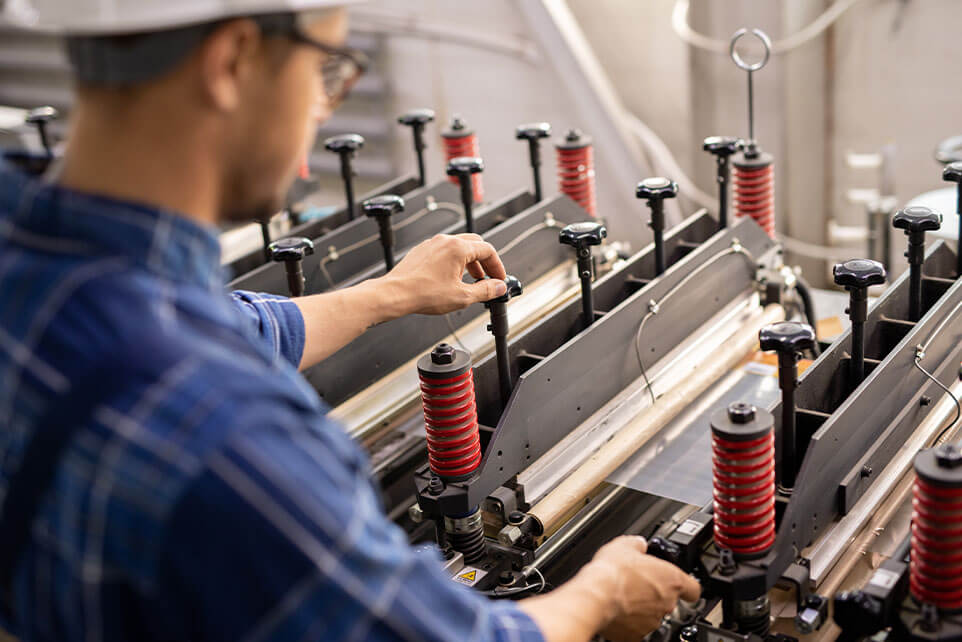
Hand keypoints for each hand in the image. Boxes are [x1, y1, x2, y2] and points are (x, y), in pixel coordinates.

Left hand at [380, 233, 507, 315]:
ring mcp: (432, 244)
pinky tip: (450, 278)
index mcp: (458, 248)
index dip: (497, 266)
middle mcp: (445, 241)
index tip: (499, 278)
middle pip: (475, 244)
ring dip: (469, 262)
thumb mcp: (462, 296)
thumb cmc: (423, 293)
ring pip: (458, 247)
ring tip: (470, 280)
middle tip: (488, 278)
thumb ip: (486, 291)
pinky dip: (453, 262)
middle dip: (484, 262)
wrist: (395, 294)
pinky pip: (444, 251)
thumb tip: (499, 287)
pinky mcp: (422, 251)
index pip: (488, 250)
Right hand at [577, 537, 700, 640]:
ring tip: (623, 595)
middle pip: (669, 600)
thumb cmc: (613, 572)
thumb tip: (638, 544)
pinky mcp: (635, 635)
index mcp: (672, 580)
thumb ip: (639, 545)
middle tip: (637, 583)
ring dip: (641, 606)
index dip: (686, 585)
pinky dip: (628, 621)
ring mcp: (652, 621)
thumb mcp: (626, 544)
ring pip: (652, 614)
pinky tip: (617, 609)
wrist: (596, 596)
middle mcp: (666, 603)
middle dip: (654, 592)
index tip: (680, 584)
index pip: (693, 588)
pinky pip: (635, 628)